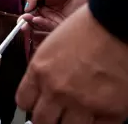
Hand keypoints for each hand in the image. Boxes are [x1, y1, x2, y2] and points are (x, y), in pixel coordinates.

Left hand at [17, 5, 127, 123]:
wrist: (115, 24)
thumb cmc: (85, 28)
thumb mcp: (50, 46)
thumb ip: (43, 71)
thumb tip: (41, 89)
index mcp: (39, 71)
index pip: (23, 101)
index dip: (30, 104)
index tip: (35, 104)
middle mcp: (57, 90)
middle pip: (41, 120)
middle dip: (46, 117)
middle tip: (55, 113)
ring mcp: (83, 103)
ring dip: (69, 122)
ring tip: (76, 113)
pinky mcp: (109, 110)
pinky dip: (95, 122)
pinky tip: (96, 111)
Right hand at [22, 0, 103, 31]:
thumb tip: (25, 8)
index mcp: (43, 7)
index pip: (31, 15)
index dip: (25, 18)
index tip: (21, 19)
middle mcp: (48, 16)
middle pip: (34, 24)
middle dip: (27, 24)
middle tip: (23, 24)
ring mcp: (56, 22)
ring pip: (41, 28)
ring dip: (34, 25)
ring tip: (30, 19)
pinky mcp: (64, 27)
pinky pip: (51, 30)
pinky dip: (43, 26)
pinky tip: (38, 20)